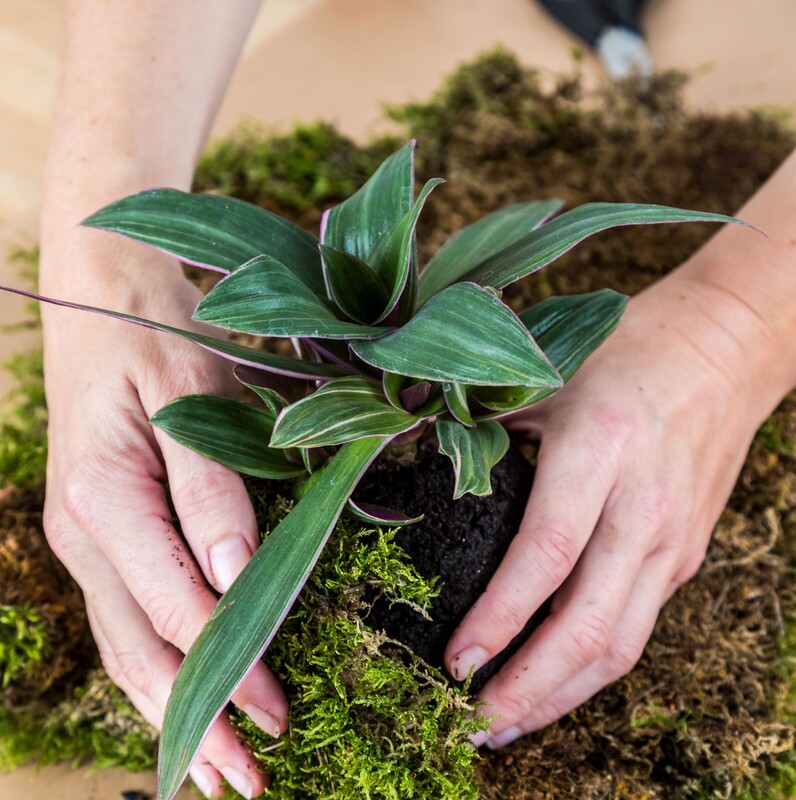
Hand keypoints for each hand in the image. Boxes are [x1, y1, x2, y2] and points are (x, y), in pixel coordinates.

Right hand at [40, 242, 285, 797]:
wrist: (106, 292)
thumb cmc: (158, 336)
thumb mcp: (195, 400)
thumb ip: (213, 493)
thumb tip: (236, 583)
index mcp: (104, 501)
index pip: (174, 610)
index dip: (229, 667)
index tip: (277, 716)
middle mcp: (86, 532)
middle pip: (140, 650)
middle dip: (193, 722)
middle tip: (243, 784)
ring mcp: (89, 535)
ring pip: (127, 644)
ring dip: (171, 709)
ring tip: (211, 770)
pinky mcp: (105, 529)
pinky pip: (128, 613)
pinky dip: (158, 664)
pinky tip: (183, 693)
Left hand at [445, 271, 782, 747]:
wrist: (723, 347)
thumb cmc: (625, 352)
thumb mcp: (545, 375)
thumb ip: (481, 424)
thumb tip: (405, 450)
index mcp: (598, 451)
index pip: (545, 556)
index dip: (498, 619)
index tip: (454, 662)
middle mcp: (641, 508)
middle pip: (588, 626)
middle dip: (528, 689)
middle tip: (472, 722)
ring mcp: (671, 539)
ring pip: (620, 644)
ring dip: (562, 696)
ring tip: (508, 723)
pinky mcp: (684, 554)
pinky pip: (636, 626)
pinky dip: (591, 664)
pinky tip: (553, 678)